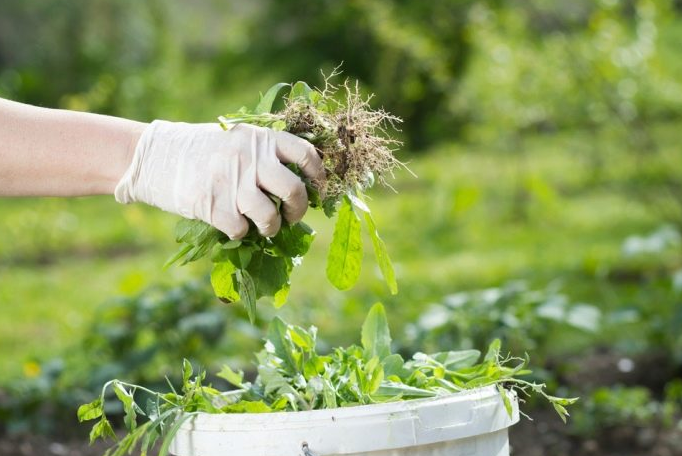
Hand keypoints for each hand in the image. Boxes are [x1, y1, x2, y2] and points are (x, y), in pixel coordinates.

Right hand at [114, 120, 323, 238]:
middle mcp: (250, 159)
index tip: (318, 187)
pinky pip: (241, 230)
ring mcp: (232, 183)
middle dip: (298, 209)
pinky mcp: (213, 206)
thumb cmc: (201, 149)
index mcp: (260, 139)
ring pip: (270, 217)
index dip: (319, 174)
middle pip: (294, 190)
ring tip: (265, 227)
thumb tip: (299, 180)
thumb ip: (263, 152)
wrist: (154, 156)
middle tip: (292, 215)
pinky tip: (234, 225)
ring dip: (272, 228)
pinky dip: (241, 233)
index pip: (305, 154)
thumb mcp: (236, 137)